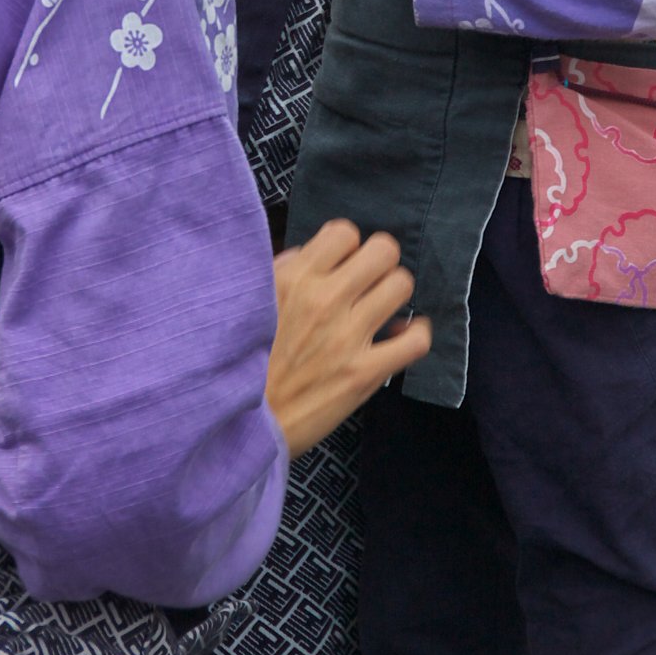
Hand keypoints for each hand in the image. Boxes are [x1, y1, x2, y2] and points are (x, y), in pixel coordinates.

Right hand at [266, 220, 430, 456]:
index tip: (342, 264)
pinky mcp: (364, 374)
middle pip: (384, 251)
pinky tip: (399, 336)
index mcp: (293, 278)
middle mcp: (324, 300)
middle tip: (368, 282)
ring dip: (393, 295)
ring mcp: (348, 337)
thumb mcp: (252, 301)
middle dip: (379, 263)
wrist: (240, 423)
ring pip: (402, 285)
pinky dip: (415, 335)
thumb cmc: (244, 360)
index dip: (347, 247)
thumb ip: (283, 271)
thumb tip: (315, 255)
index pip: (345, 232)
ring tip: (381, 308)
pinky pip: (415, 340)